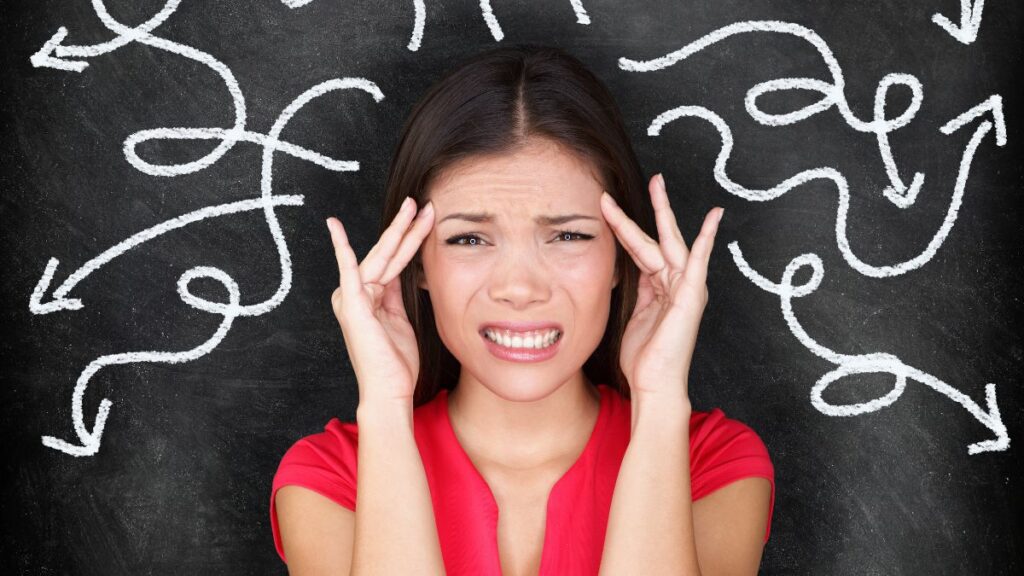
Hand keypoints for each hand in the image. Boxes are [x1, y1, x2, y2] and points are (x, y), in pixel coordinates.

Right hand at [326, 197, 434, 407]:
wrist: (389, 389)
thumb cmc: (396, 363)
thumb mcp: (400, 320)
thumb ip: (396, 295)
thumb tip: (400, 273)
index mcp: (372, 297)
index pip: (394, 260)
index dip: (410, 238)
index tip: (424, 218)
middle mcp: (359, 293)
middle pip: (388, 253)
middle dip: (406, 227)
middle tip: (420, 202)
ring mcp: (353, 297)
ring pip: (381, 256)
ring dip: (399, 230)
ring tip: (414, 207)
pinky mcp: (351, 304)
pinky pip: (348, 271)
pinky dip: (342, 249)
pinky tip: (335, 228)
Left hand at [600, 173, 722, 404]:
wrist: (655, 384)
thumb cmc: (645, 358)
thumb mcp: (635, 316)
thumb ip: (638, 292)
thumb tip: (632, 272)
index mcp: (660, 288)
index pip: (642, 249)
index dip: (627, 227)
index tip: (612, 207)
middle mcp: (676, 284)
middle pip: (659, 237)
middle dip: (654, 208)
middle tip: (653, 178)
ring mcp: (686, 289)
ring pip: (670, 242)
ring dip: (662, 212)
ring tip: (658, 183)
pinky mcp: (692, 296)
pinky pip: (698, 262)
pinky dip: (706, 238)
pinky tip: (713, 217)